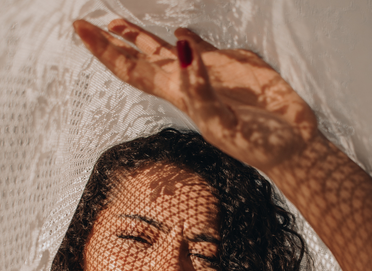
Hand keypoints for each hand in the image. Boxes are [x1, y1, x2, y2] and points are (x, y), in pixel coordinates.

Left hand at [73, 19, 317, 171]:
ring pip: (169, 51)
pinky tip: (180, 33)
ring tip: (121, 23)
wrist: (291, 146)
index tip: (81, 28)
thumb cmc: (258, 144)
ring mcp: (211, 74)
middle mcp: (190, 83)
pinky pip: (204, 49)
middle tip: (89, 24)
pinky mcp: (234, 67)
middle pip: (143, 59)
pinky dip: (188, 40)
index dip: (107, 50)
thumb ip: (201, 89)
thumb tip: (179, 46)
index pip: (134, 70)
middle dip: (115, 42)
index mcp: (181, 97)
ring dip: (143, 38)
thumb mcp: (223, 122)